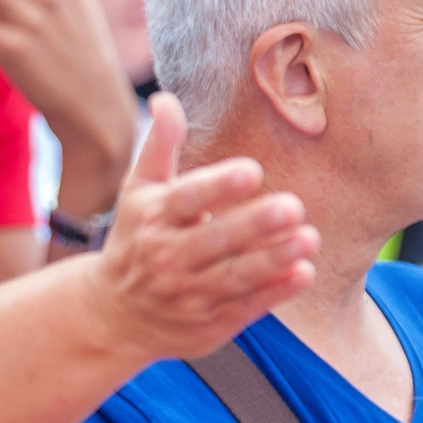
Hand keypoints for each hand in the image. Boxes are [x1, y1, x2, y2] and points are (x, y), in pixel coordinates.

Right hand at [86, 93, 316, 363]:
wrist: (113, 316)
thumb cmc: (137, 239)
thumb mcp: (139, 192)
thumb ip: (159, 146)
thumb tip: (165, 98)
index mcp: (153, 218)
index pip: (187, 199)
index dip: (219, 186)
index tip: (253, 170)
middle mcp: (167, 258)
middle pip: (214, 240)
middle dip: (253, 225)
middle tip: (294, 206)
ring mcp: (187, 295)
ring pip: (234, 276)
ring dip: (273, 259)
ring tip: (310, 238)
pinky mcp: (208, 324)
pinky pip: (245, 308)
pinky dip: (274, 293)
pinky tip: (304, 273)